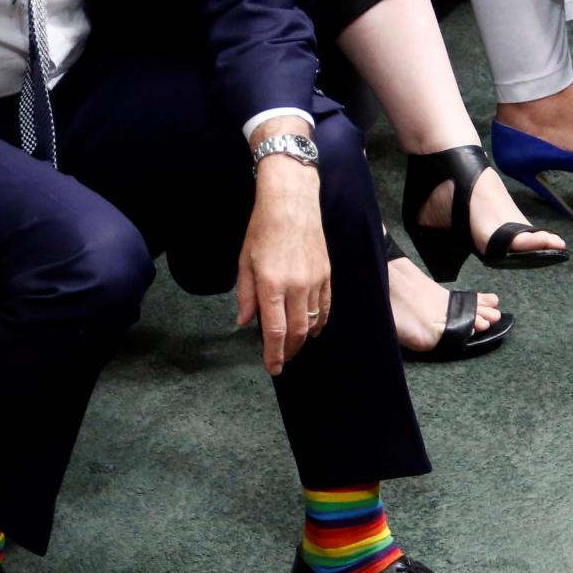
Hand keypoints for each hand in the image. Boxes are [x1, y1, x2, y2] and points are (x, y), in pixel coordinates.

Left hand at [234, 144, 331, 375]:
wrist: (292, 203)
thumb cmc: (262, 229)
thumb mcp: (245, 261)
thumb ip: (245, 295)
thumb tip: (245, 321)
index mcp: (270, 285)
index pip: (274, 331)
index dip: (274, 355)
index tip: (272, 368)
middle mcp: (295, 287)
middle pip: (296, 332)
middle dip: (289, 351)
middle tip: (282, 360)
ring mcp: (314, 281)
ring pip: (312, 322)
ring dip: (303, 338)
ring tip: (293, 345)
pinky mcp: (327, 275)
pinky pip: (325, 307)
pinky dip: (319, 321)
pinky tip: (311, 327)